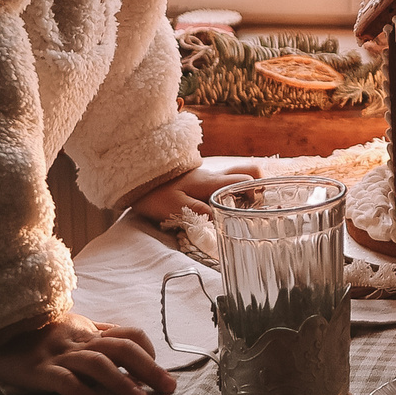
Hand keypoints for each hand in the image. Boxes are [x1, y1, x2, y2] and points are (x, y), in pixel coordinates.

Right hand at [0, 313, 175, 394]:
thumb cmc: (39, 332)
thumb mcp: (72, 329)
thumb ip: (99, 336)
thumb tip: (132, 346)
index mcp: (89, 331)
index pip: (128, 335)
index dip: (148, 352)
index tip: (160, 373)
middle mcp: (78, 340)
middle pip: (122, 348)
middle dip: (149, 368)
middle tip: (168, 388)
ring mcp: (58, 354)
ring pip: (97, 363)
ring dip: (121, 382)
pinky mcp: (38, 370)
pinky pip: (63, 379)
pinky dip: (82, 391)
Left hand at [131, 162, 260, 225]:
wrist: (137, 177)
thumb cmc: (155, 193)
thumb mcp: (175, 208)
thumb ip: (200, 214)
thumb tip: (222, 223)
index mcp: (213, 183)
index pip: (246, 179)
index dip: (257, 192)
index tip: (255, 210)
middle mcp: (215, 176)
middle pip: (248, 171)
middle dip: (258, 186)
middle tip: (254, 206)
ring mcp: (208, 176)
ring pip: (237, 173)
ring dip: (245, 187)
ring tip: (241, 207)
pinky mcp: (200, 180)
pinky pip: (224, 181)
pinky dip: (231, 190)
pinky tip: (222, 205)